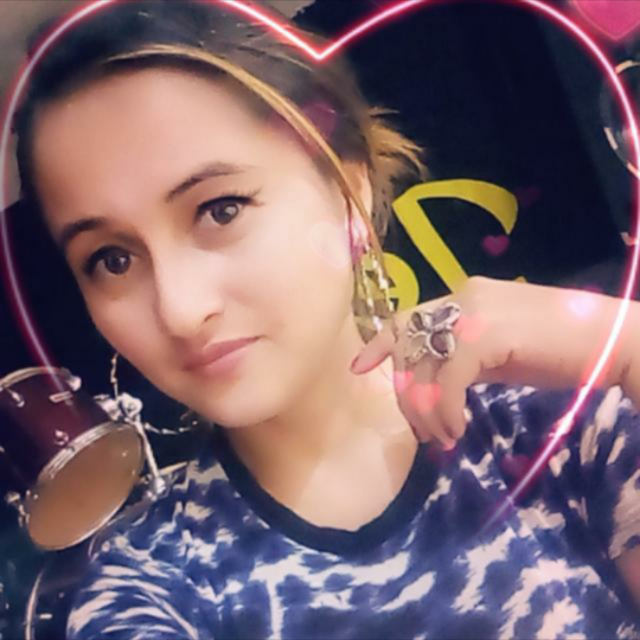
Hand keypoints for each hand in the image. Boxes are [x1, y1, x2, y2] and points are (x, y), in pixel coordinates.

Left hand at [350, 277, 633, 447]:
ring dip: (424, 409)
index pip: (406, 316)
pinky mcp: (486, 334)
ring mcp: (473, 313)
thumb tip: (439, 386)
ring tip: (441, 438)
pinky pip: (447, 379)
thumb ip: (468, 359)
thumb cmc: (564, 350)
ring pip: (422, 364)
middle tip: (422, 432)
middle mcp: (461, 298)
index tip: (360, 367)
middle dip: (406, 394)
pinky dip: (446, 409)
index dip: (379, 343)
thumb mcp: (502, 353)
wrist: (614, 342)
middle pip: (408, 347)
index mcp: (463, 299)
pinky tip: (459, 430)